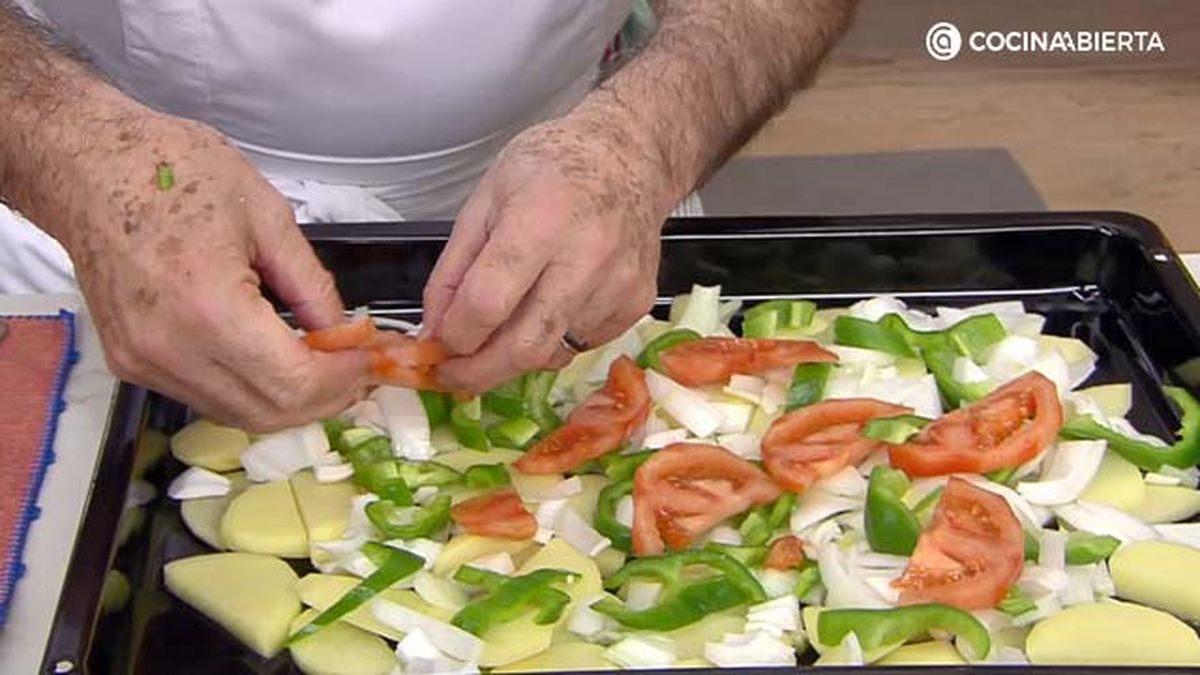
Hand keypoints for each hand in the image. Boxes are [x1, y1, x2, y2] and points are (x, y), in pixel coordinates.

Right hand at [60, 111, 367, 430]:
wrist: (88, 166)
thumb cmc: (173, 170)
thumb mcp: (267, 215)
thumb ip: (311, 284)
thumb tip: (343, 331)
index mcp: (209, 307)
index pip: (295, 381)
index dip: (342, 378)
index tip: (368, 357)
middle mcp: (170, 349)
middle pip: (269, 412)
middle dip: (324, 399)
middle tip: (355, 370)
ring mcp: (144, 361)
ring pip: (237, 414)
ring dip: (288, 402)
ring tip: (324, 368)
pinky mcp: (129, 363)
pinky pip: (205, 398)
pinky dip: (249, 391)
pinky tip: (274, 360)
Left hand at [422, 108, 676, 390]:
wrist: (630, 156)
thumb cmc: (552, 167)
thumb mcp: (485, 200)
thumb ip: (454, 269)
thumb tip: (434, 331)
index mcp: (539, 222)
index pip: (487, 303)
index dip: (454, 336)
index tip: (437, 346)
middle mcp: (585, 260)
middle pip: (524, 346)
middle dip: (479, 373)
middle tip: (454, 374)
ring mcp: (617, 287)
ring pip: (552, 353)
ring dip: (514, 356)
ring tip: (498, 335)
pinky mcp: (635, 304)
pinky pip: (582, 344)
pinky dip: (553, 341)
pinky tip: (546, 310)